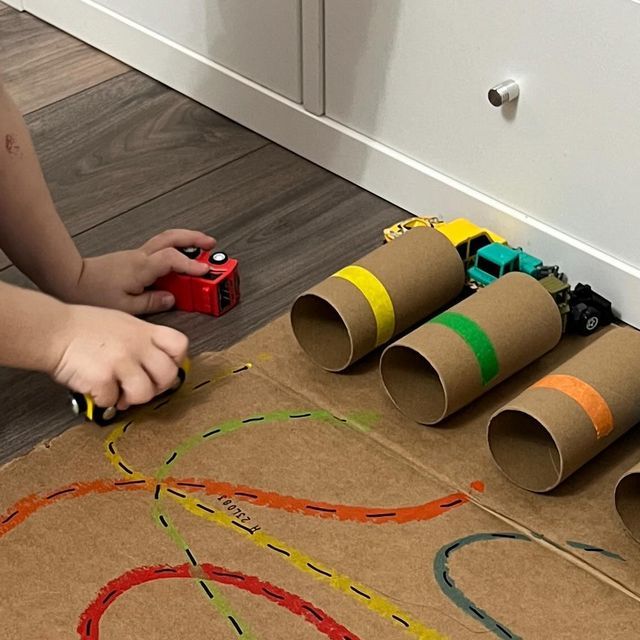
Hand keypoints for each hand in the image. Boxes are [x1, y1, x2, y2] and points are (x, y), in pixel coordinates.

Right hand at [49, 304, 187, 409]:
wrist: (52, 330)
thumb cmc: (83, 328)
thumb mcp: (122, 323)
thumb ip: (142, 341)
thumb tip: (154, 366)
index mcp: (144, 331)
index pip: (179, 345)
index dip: (176, 361)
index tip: (164, 367)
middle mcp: (137, 345)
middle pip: (168, 375)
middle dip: (157, 387)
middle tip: (141, 386)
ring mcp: (121, 362)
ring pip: (145, 393)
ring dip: (131, 398)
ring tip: (119, 391)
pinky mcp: (103, 378)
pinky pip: (113, 401)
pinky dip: (104, 400)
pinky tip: (97, 389)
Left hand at [66, 229, 215, 313]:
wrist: (71, 280)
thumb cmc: (94, 292)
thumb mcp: (126, 306)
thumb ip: (152, 302)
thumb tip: (171, 299)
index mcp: (141, 267)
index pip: (173, 260)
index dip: (192, 265)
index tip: (206, 271)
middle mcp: (141, 257)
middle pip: (172, 239)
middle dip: (195, 239)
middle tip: (212, 244)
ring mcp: (138, 255)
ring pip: (166, 240)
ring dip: (186, 241)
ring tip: (203, 247)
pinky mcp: (134, 259)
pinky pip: (160, 249)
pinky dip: (175, 249)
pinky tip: (180, 259)